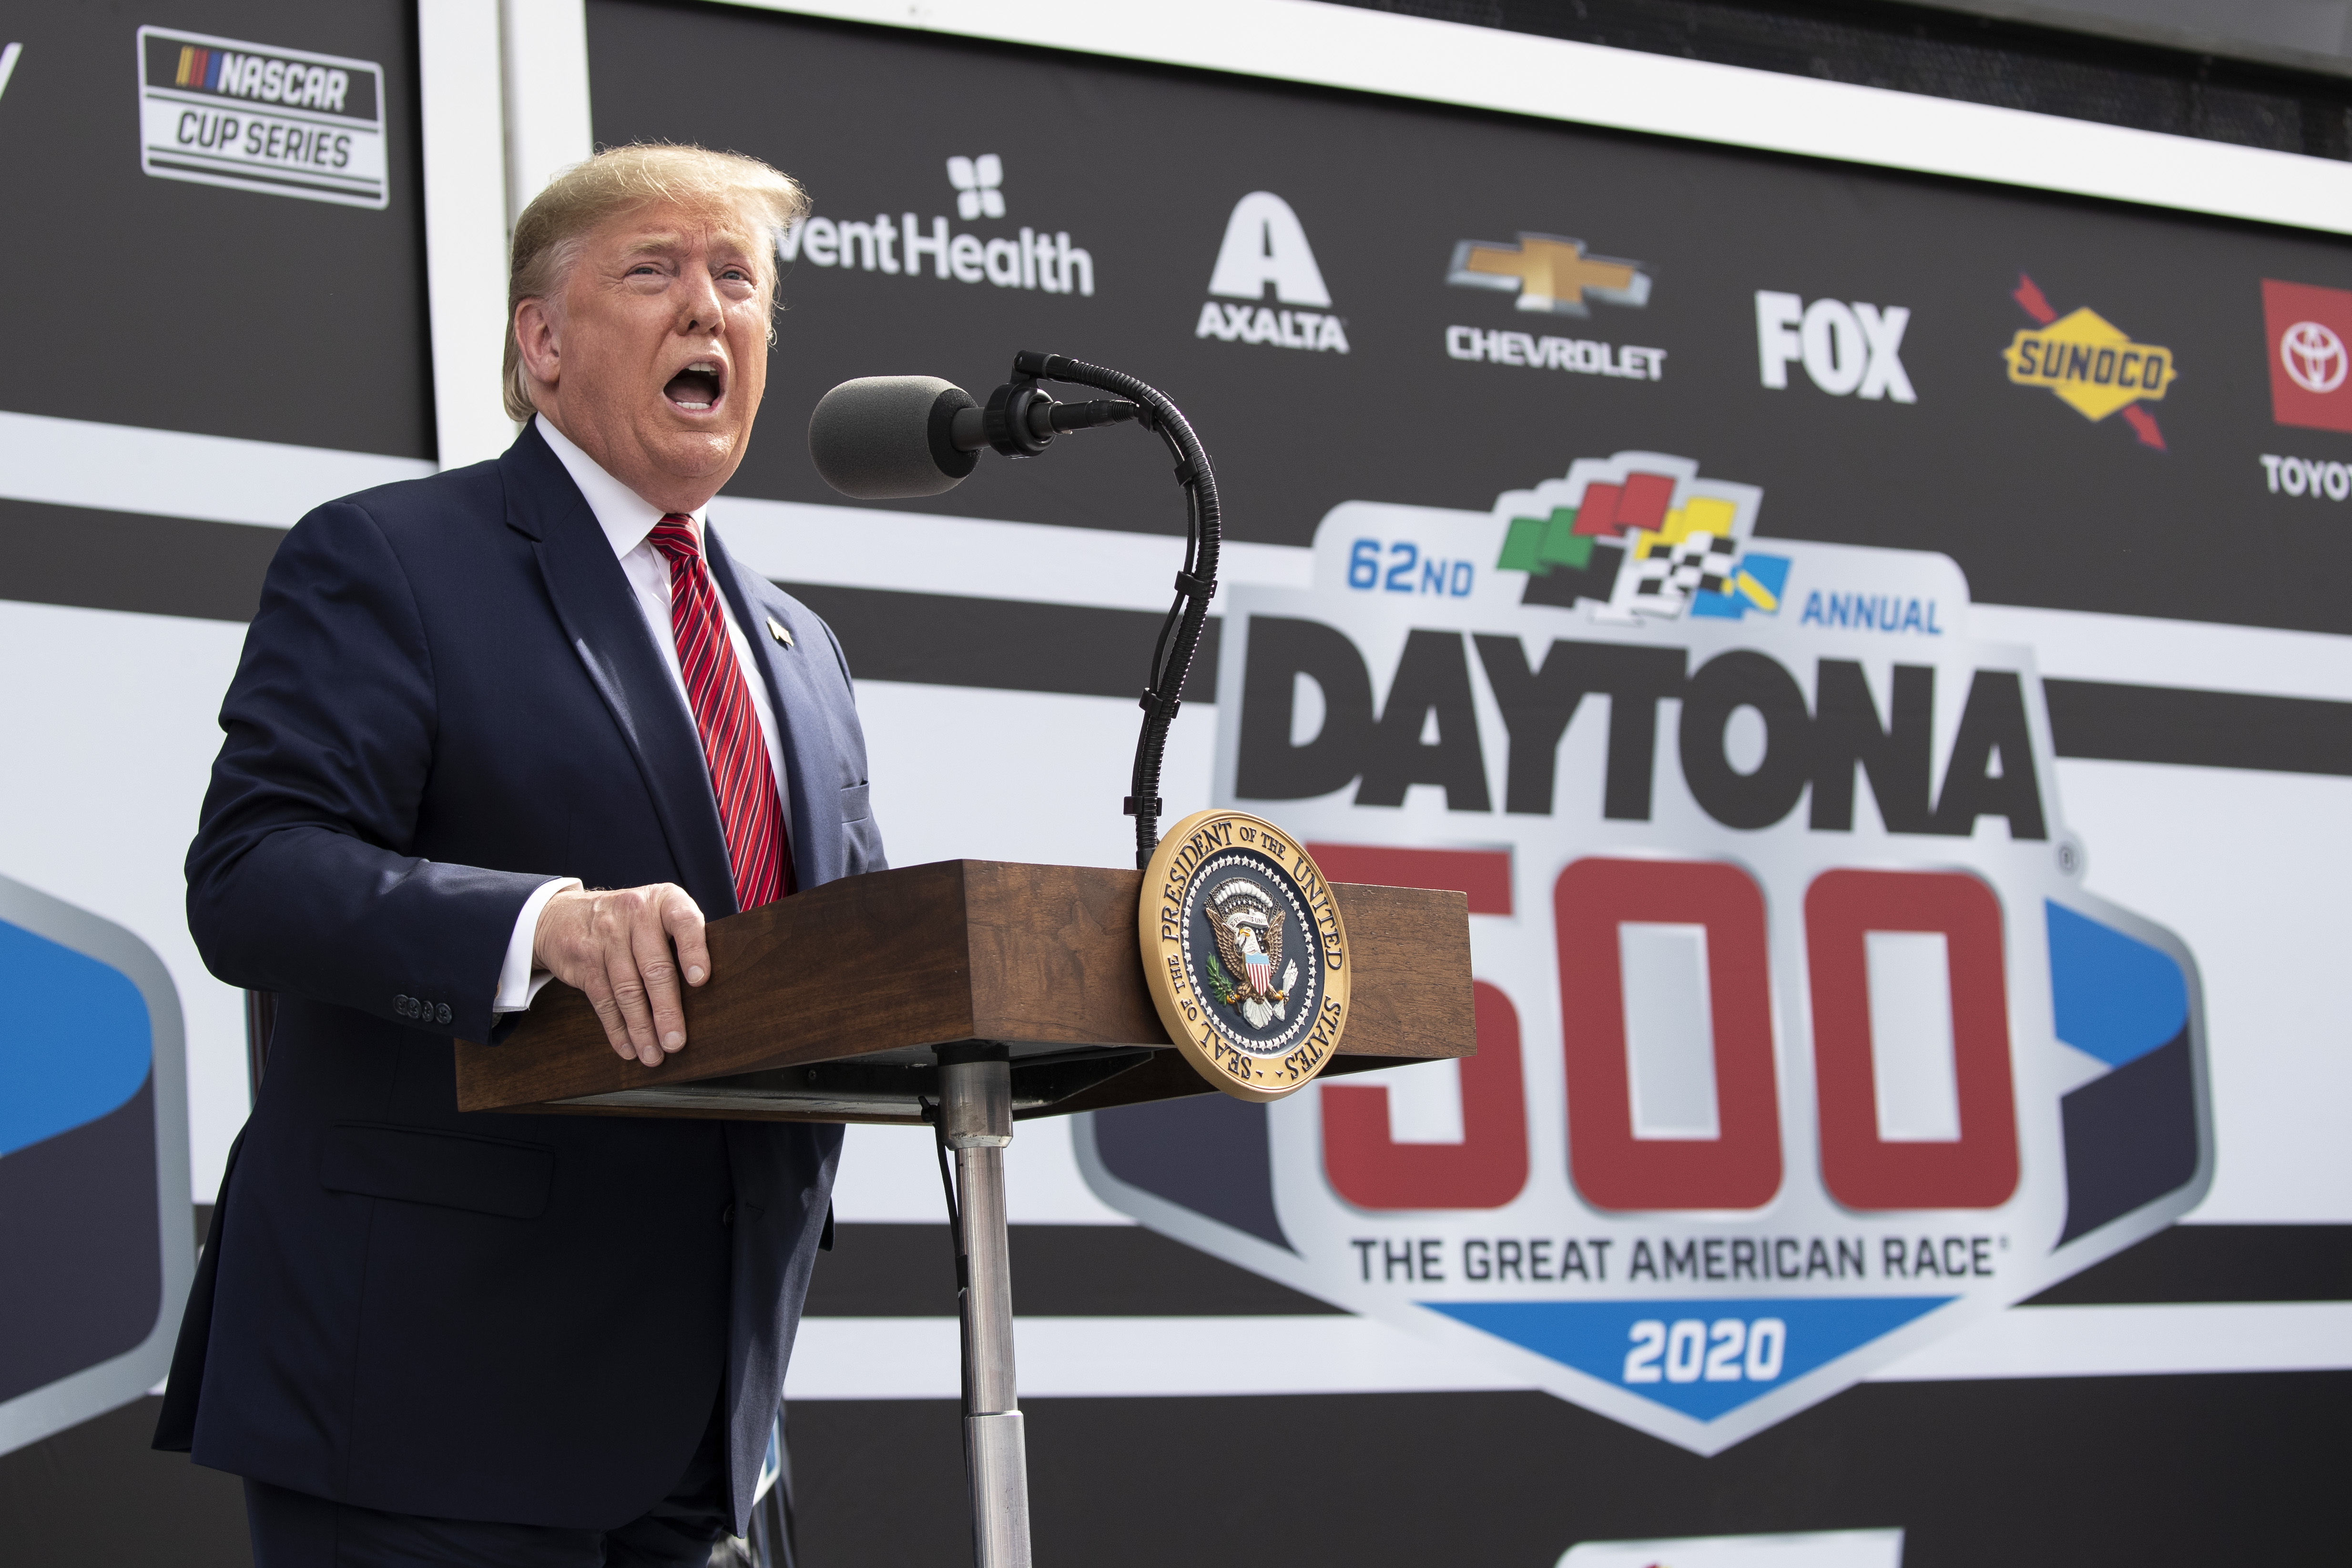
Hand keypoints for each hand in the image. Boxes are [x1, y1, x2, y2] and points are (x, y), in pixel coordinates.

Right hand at [532, 884, 709, 1066]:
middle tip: (676, 1042)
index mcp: (665, 901)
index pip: (684, 921)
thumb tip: (712, 992)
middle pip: (654, 967)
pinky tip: (628, 1047)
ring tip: (653, 1055)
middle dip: (666, 1010)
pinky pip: (603, 999)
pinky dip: (616, 1028)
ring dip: (641, 1028)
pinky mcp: (583, 959)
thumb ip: (683, 939)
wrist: (563, 915)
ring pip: (627, 989)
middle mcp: (635, 913)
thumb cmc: (632, 922)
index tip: (700, 980)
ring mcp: (606, 935)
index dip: (694, 950)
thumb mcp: (659, 914)